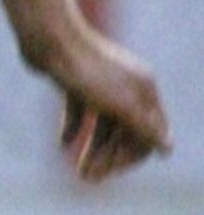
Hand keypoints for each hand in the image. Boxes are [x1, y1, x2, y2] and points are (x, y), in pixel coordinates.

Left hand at [34, 25, 169, 182]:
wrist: (47, 37)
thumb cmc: (85, 70)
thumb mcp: (117, 104)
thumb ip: (143, 127)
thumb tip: (168, 150)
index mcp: (144, 90)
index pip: (150, 133)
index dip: (132, 156)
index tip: (109, 171)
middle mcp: (127, 85)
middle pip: (125, 131)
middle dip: (108, 157)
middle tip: (86, 177)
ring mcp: (100, 83)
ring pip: (102, 124)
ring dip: (92, 148)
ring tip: (76, 169)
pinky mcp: (75, 80)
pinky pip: (79, 111)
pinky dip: (73, 128)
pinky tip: (63, 145)